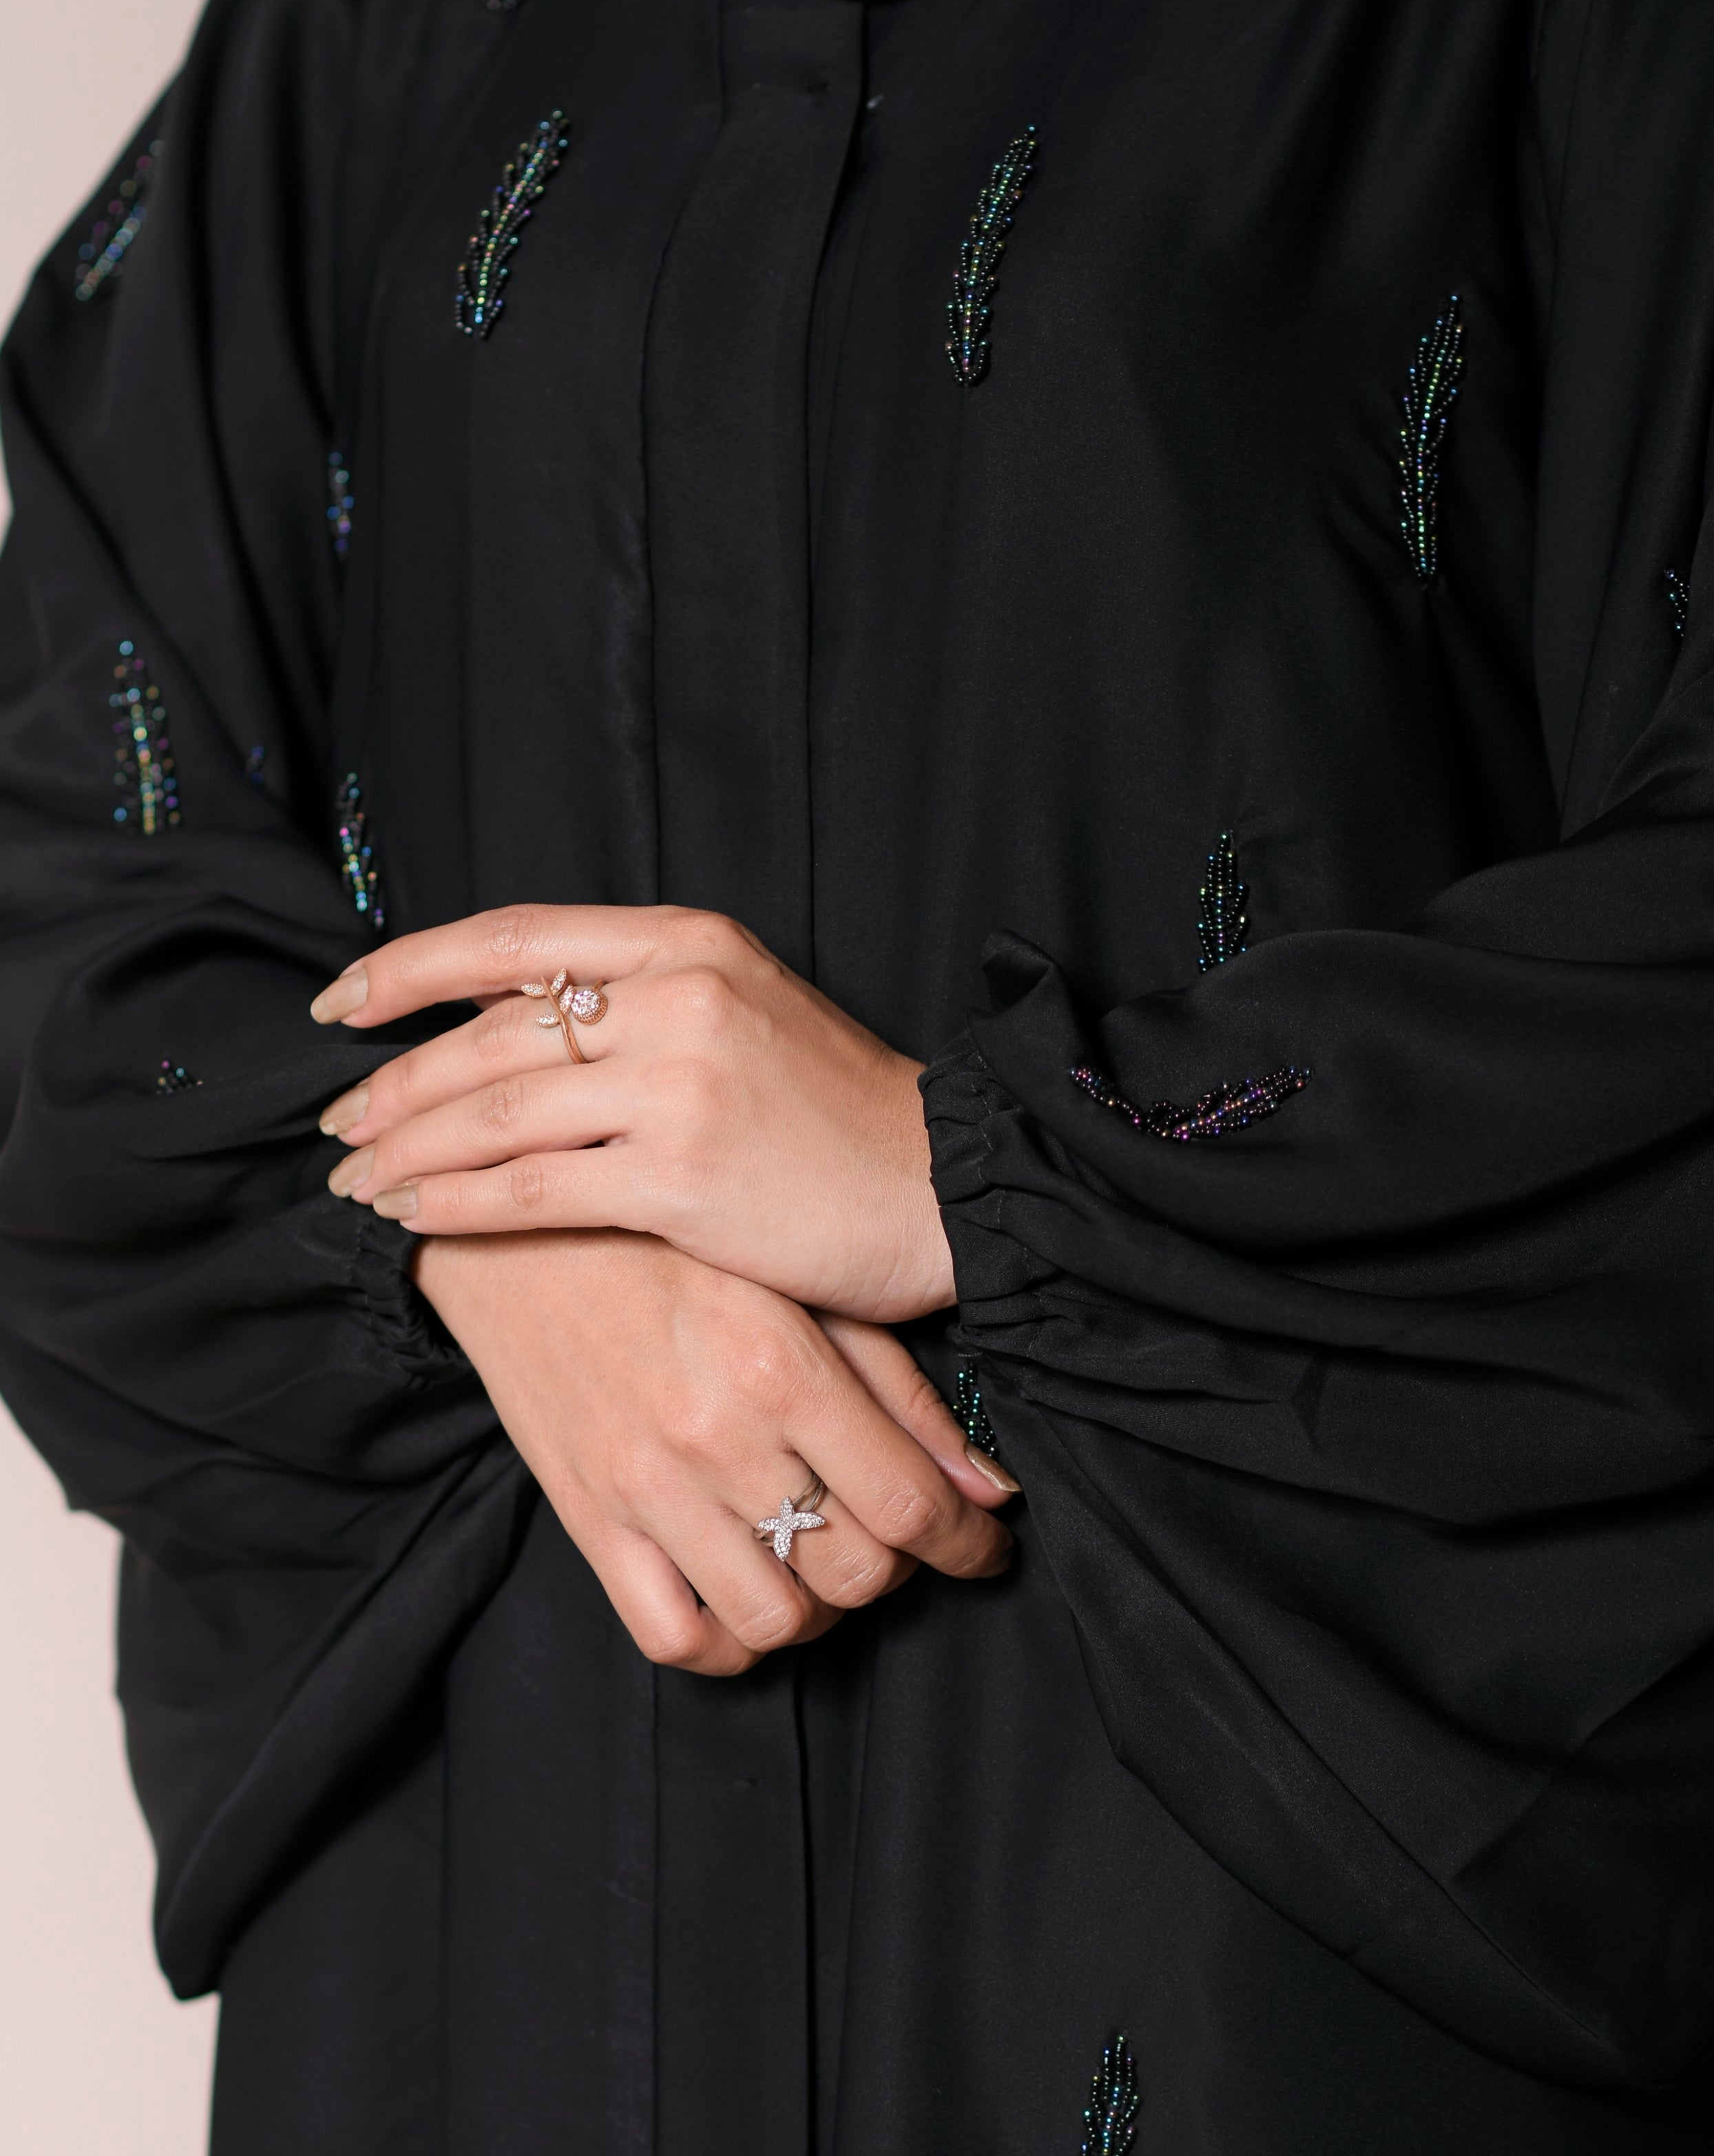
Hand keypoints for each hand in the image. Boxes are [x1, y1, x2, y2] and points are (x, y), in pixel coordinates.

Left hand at [311, 903, 954, 1319]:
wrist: (938, 1183)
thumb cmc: (832, 1107)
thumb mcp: (741, 1006)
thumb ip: (633, 996)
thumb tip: (493, 1015)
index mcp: (688, 941)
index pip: (510, 938)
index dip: (407, 968)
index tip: (339, 1001)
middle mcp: (680, 999)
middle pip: (487, 1036)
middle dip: (390, 1083)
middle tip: (332, 1120)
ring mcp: (682, 1089)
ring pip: (496, 1116)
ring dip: (405, 1150)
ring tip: (354, 1177)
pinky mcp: (685, 1181)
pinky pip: (533, 1191)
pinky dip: (455, 1204)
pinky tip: (412, 1216)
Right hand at [415, 1227, 1015, 1677]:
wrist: (524, 1233)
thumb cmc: (680, 1248)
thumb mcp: (804, 1288)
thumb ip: (900, 1391)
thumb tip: (988, 1487)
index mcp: (781, 1365)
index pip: (909, 1505)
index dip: (969, 1546)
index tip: (986, 1548)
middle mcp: (716, 1435)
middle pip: (855, 1571)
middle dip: (901, 1567)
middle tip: (896, 1534)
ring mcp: (645, 1487)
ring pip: (775, 1620)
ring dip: (821, 1608)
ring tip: (821, 1562)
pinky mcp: (587, 1519)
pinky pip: (672, 1637)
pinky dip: (727, 1643)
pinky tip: (748, 1594)